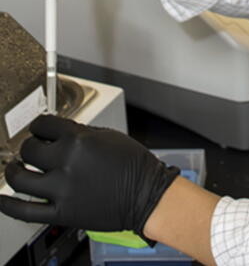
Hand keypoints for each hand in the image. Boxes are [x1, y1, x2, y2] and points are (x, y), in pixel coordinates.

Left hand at [0, 115, 178, 234]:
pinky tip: (3, 198)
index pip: (43, 125)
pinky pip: (25, 210)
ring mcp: (61, 189)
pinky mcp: (61, 213)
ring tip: (15, 168)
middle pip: (29, 149)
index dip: (38, 125)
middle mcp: (66, 162)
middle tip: (32, 148)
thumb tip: (58, 135)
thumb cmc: (132, 165)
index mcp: (78, 139)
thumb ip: (79, 134)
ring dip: (14, 170)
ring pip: (20, 177)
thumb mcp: (107, 136)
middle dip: (29, 146)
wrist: (146, 194)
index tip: (38, 129)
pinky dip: (8, 204)